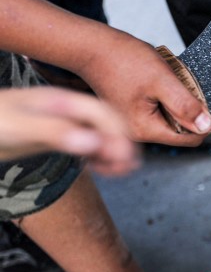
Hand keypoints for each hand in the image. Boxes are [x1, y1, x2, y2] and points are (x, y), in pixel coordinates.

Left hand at [0, 87, 139, 175]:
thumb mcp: (20, 127)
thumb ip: (57, 133)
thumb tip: (94, 143)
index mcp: (60, 101)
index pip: (101, 113)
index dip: (117, 133)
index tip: (125, 155)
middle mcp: (65, 111)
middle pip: (106, 123)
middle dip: (121, 143)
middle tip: (129, 166)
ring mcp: (61, 124)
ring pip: (98, 135)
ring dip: (113, 151)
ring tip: (121, 170)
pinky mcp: (54, 137)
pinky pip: (85, 145)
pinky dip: (98, 156)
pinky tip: (100, 168)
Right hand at [76, 34, 210, 146]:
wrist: (92, 47)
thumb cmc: (121, 59)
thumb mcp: (162, 80)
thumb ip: (185, 105)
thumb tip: (206, 126)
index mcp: (145, 129)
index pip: (189, 139)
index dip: (204, 121)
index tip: (203, 101)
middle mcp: (136, 132)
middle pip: (180, 130)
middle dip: (186, 108)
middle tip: (178, 85)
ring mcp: (132, 123)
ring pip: (170, 118)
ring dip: (175, 100)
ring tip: (164, 81)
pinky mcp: (130, 113)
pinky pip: (158, 110)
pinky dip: (163, 96)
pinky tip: (155, 82)